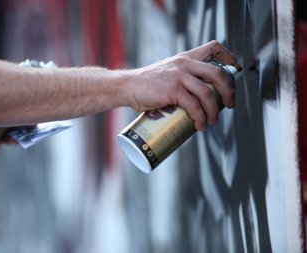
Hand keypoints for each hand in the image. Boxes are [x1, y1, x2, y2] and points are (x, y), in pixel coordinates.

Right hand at [127, 40, 241, 130]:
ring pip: (208, 93)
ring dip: (215, 110)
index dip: (229, 57)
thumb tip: (200, 96)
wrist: (128, 86)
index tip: (235, 69)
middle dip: (228, 91)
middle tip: (229, 104)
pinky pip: (194, 106)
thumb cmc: (147, 84)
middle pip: (217, 73)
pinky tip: (199, 125)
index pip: (213, 47)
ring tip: (213, 120)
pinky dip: (200, 118)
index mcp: (185, 58)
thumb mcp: (168, 72)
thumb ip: (183, 77)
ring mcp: (179, 76)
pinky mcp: (173, 90)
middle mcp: (184, 63)